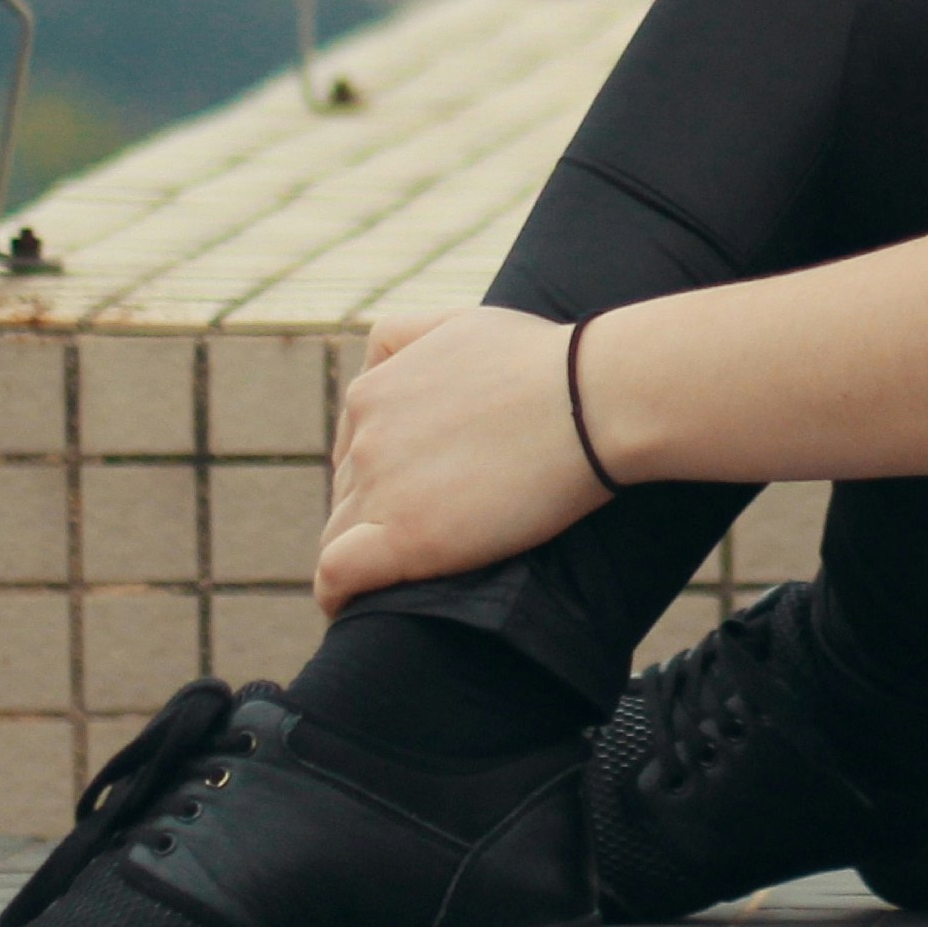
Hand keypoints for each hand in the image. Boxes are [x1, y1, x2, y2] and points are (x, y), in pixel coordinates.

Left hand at [313, 307, 609, 615]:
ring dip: (360, 551)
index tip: (409, 489)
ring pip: (339, 532)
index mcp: (374, 390)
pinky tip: (348, 604)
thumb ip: (407, 337)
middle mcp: (365, 437)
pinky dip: (335, 593)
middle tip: (424, 526)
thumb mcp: (459, 322)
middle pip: (348, 489)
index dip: (379, 470)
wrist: (591, 398)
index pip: (351, 445)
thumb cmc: (545, 360)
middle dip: (374, 508)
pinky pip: (336, 575)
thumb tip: (378, 367)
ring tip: (391, 573)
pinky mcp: (405, 538)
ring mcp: (381, 487)